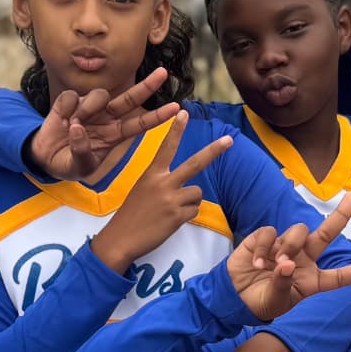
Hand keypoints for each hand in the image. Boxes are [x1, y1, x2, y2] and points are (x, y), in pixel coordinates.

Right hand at [30, 69, 175, 179]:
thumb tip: (78, 129)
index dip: (158, 116)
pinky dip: (66, 108)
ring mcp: (90, 107)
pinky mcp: (71, 100)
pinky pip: (72, 96)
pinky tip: (61, 118)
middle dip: (148, 85)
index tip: (177, 108)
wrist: (45, 157)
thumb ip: (82, 153)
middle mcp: (107, 118)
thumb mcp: (79, 167)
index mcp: (115, 135)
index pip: (141, 124)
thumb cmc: (69, 163)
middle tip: (163, 73)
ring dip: (87, 109)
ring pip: (99, 95)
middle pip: (131, 98)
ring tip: (73, 125)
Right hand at [89, 112, 232, 273]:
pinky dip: (187, 215)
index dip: (176, 130)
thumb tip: (185, 184)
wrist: (120, 238)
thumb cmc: (131, 215)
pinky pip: (194, 210)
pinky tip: (171, 221)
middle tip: (230, 140)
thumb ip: (161, 182)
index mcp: (151, 173)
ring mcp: (171, 199)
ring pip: (198, 193)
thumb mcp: (141, 189)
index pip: (166, 147)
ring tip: (172, 210)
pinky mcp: (177, 216)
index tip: (184, 113)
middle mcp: (162, 183)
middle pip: (195, 163)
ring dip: (190, 202)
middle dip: (214, 151)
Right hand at [226, 193, 350, 320]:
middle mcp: (304, 260)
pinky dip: (265, 246)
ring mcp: (286, 246)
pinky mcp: (266, 238)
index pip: (340, 276)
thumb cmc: (261, 301)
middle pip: (326, 234)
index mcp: (312, 280)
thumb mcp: (275, 301)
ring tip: (271, 265)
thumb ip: (283, 284)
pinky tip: (257, 261)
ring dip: (289, 246)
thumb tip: (287, 263)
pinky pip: (272, 232)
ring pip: (299, 232)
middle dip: (340, 215)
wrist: (234, 295)